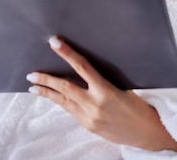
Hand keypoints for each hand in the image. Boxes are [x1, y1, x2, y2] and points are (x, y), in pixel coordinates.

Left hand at [26, 36, 176, 152]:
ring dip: (46, 92)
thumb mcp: (123, 87)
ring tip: (33, 86)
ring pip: (62, 101)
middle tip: (32, 73)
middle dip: (46, 79)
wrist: (145, 132)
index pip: (82, 67)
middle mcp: (94, 104)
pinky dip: (59, 102)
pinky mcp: (87, 126)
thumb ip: (103, 79)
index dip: (67, 53)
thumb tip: (84, 66)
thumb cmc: (137, 106)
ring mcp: (89, 117)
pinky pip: (69, 110)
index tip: (54, 42)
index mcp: (106, 90)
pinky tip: (51, 97)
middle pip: (65, 87)